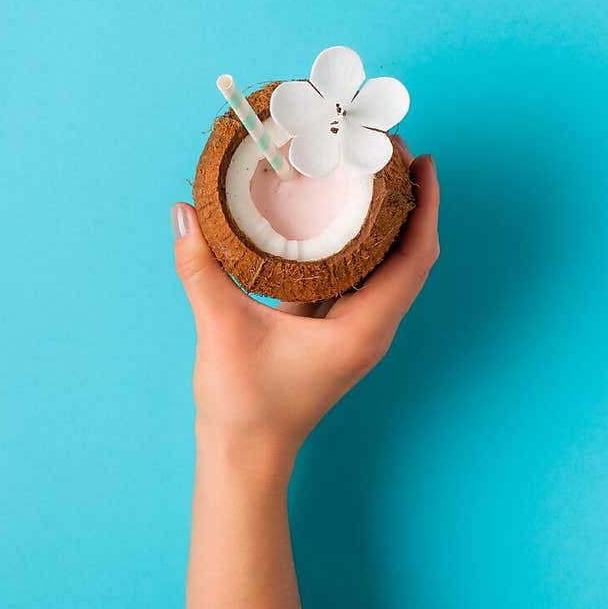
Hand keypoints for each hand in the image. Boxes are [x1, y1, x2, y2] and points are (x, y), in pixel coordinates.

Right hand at [171, 141, 439, 487]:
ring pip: (386, 265)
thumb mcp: (222, 329)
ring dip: (385, 221)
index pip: (414, 258)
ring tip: (370, 174)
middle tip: (391, 152)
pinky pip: (357, 277)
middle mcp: (370, 328)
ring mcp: (354, 331)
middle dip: (408, 202)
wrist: (244, 457)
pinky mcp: (333, 333)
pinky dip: (356, 243)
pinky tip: (334, 215)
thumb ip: (201, 270)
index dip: (423, 207)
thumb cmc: (244, 405)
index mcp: (364, 329)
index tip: (420, 162)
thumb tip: (184, 214)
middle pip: (409, 254)